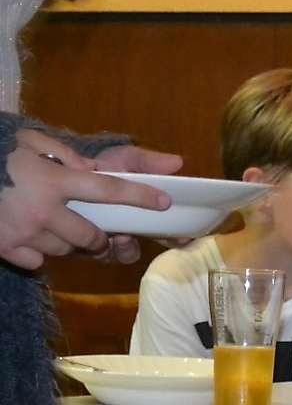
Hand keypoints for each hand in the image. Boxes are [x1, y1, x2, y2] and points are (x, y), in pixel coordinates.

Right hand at [0, 132, 170, 269]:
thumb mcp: (30, 142)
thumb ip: (65, 154)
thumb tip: (91, 169)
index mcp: (53, 180)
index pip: (108, 190)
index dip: (140, 197)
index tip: (164, 203)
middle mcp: (42, 211)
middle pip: (91, 236)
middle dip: (99, 236)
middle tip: (96, 229)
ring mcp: (23, 234)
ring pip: (65, 250)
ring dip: (67, 242)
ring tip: (52, 224)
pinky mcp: (6, 249)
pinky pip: (38, 262)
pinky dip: (39, 252)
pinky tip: (30, 234)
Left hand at [88, 144, 184, 262]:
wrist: (64, 168)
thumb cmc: (103, 167)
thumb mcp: (126, 159)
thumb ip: (148, 162)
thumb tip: (178, 162)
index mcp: (146, 211)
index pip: (169, 230)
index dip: (179, 237)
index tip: (185, 237)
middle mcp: (132, 228)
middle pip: (157, 244)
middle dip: (158, 247)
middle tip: (162, 241)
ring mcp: (109, 238)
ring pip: (125, 254)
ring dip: (128, 248)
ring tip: (123, 236)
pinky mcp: (85, 244)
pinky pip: (96, 254)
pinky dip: (101, 249)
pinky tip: (98, 234)